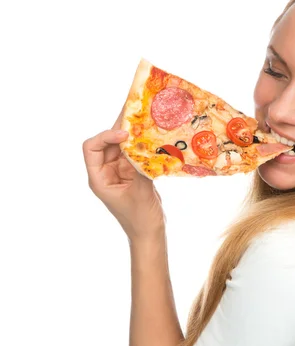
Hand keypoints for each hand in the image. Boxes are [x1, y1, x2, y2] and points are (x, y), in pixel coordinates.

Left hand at [83, 102, 165, 241]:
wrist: (149, 234)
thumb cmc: (139, 219)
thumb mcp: (140, 193)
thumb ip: (139, 169)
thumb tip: (143, 146)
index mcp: (98, 179)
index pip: (91, 149)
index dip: (105, 137)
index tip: (124, 134)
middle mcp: (106, 172)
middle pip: (107, 143)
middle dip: (119, 129)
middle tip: (135, 112)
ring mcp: (119, 172)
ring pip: (121, 146)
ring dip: (132, 135)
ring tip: (144, 119)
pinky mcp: (132, 173)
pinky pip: (134, 154)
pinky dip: (142, 145)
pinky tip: (153, 136)